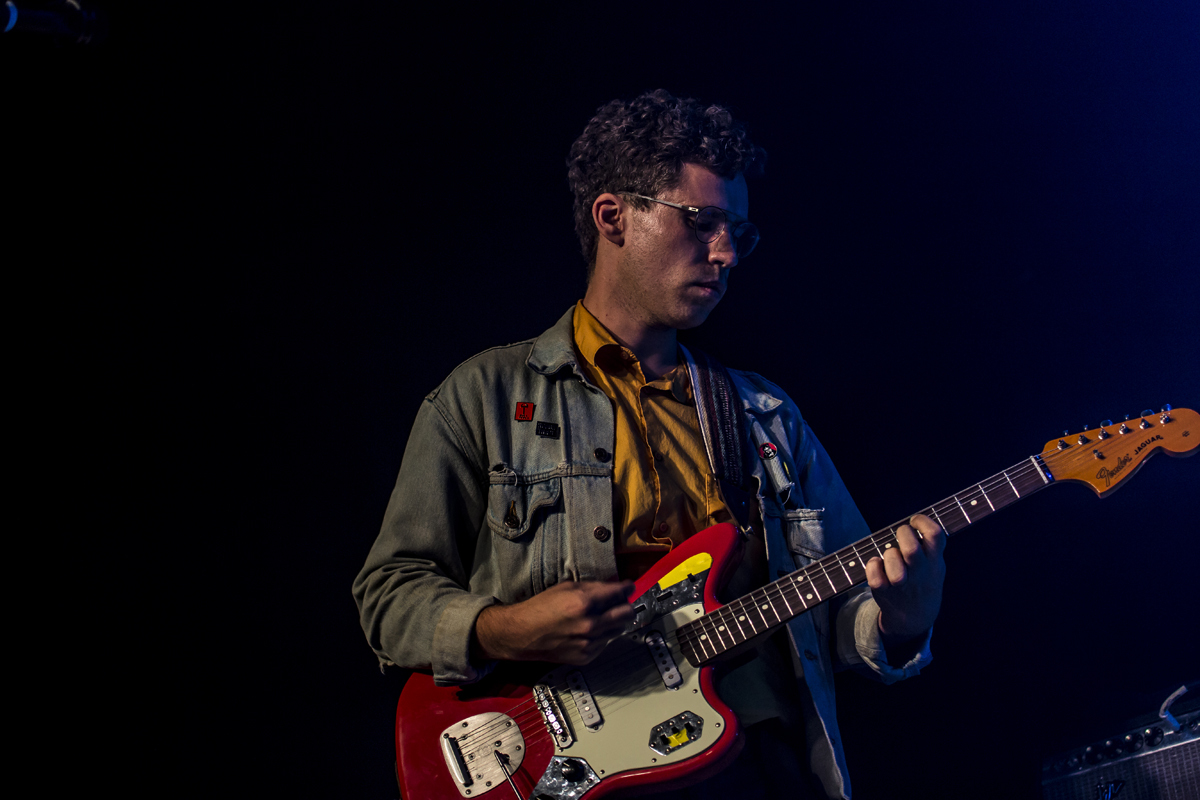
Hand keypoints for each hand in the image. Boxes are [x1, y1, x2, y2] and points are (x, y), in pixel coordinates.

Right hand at [473, 580, 635, 664]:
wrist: (522, 634)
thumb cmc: (540, 608)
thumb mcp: (565, 587)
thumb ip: (592, 587)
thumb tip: (613, 586)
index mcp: (584, 602)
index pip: (620, 593)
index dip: (627, 588)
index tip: (629, 587)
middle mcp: (590, 624)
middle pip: (627, 613)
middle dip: (626, 605)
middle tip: (621, 602)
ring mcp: (589, 642)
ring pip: (619, 630)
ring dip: (614, 622)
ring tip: (600, 617)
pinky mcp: (586, 656)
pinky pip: (606, 643)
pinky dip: (602, 636)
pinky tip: (588, 631)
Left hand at [865, 513, 945, 645]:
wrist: (915, 619)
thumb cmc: (922, 582)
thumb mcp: (935, 566)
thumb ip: (929, 546)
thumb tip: (916, 520)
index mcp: (935, 563)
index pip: (935, 535)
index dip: (923, 522)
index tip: (914, 522)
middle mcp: (920, 573)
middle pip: (911, 547)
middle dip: (902, 534)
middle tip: (900, 537)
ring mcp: (902, 583)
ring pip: (892, 559)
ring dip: (889, 553)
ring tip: (891, 557)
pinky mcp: (884, 591)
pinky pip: (874, 572)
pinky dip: (872, 565)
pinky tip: (877, 566)